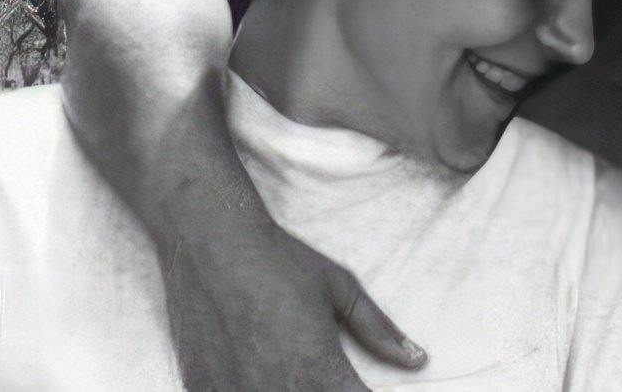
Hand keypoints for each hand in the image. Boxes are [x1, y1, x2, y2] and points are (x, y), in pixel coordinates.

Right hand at [162, 222, 425, 390]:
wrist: (210, 244)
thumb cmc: (281, 262)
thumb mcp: (341, 289)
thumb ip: (379, 331)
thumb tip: (418, 360)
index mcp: (319, 371)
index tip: (365, 386)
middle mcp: (277, 391)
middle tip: (330, 375)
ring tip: (294, 371)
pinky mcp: (202, 391)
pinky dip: (250, 391)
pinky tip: (260, 374)